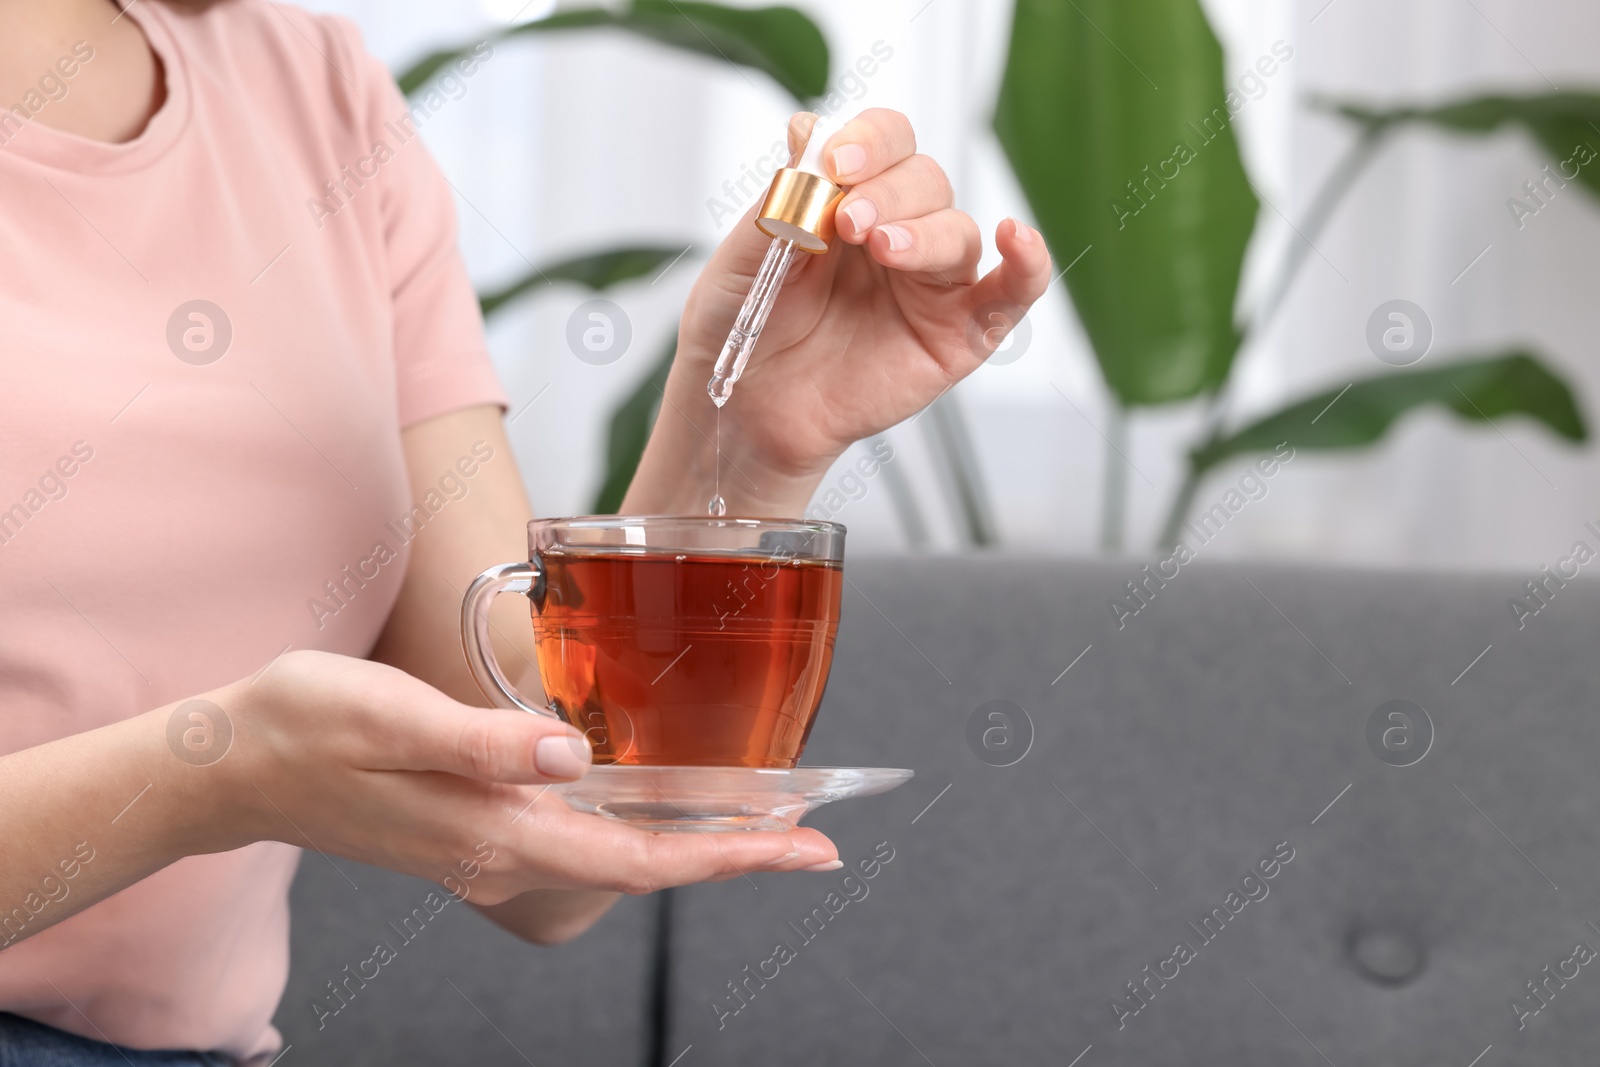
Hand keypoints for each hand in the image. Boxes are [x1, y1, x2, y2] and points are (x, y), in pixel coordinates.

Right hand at [203, 650, 837, 901]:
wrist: (231, 761)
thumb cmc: (305, 725)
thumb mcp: (391, 718)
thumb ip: (484, 743)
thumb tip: (573, 758)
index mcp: (493, 831)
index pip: (636, 860)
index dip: (726, 856)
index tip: (799, 846)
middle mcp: (502, 851)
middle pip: (643, 866)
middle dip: (735, 854)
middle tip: (814, 837)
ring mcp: (490, 844)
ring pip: (618, 855)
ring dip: (696, 842)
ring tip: (763, 821)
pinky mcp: (478, 824)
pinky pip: (583, 837)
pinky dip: (643, 827)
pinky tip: (665, 804)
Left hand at [628, 108, 1052, 515]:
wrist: (747, 411)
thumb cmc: (743, 332)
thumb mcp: (744, 256)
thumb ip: (781, 198)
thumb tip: (808, 130)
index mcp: (849, 199)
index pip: (884, 141)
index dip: (869, 140)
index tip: (836, 162)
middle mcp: (898, 231)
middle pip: (925, 179)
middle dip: (889, 191)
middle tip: (849, 222)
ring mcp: (932, 283)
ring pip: (958, 231)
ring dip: (925, 231)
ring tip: (882, 249)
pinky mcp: (960, 333)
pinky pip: (1012, 292)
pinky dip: (1028, 263)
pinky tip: (1016, 240)